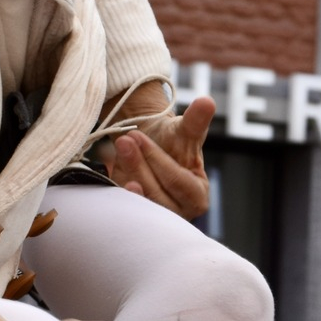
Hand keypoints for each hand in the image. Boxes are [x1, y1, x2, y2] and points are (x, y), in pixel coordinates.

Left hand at [108, 92, 212, 218]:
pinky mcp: (136, 216)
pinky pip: (124, 208)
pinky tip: (113, 171)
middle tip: (126, 140)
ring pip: (139, 202)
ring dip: (128, 173)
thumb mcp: (184, 130)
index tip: (139, 137)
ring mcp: (156, 218)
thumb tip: (207, 102)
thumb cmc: (171, 140)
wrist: (149, 147)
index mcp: (197, 196)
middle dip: (139, 165)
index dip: (157, 159)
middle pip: (157, 194)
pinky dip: (117, 189)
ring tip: (120, 147)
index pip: (177, 180)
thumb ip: (196, 121)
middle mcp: (178, 212)